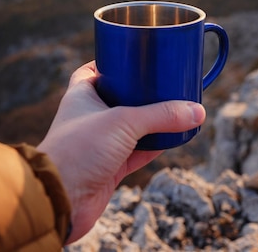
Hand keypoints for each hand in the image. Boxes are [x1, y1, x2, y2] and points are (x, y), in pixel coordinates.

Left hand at [37, 61, 205, 243]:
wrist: (59, 200)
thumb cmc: (79, 150)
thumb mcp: (123, 122)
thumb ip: (161, 115)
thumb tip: (197, 111)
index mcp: (82, 95)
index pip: (96, 70)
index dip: (114, 62)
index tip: (136, 57)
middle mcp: (90, 117)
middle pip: (120, 97)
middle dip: (142, 92)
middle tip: (166, 81)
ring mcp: (100, 143)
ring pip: (132, 127)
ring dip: (153, 121)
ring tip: (177, 107)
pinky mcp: (109, 168)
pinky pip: (138, 152)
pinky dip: (155, 146)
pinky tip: (174, 138)